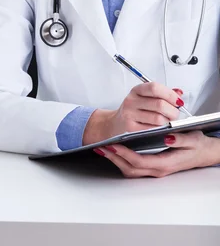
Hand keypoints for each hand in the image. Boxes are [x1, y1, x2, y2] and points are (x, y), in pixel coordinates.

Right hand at [83, 83, 184, 144]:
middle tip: (175, 115)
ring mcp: (130, 115)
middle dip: (173, 111)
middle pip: (159, 104)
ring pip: (158, 119)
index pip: (155, 88)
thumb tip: (179, 92)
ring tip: (168, 122)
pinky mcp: (131, 129)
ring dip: (168, 122)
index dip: (170, 94)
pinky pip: (152, 130)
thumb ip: (162, 95)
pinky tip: (161, 129)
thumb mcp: (145, 98)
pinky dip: (161, 130)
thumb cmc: (134, 111)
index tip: (178, 101)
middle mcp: (131, 101)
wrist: (115, 125)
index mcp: (136, 91)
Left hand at [93, 131, 219, 177]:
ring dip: (116, 161)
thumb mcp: (192, 139)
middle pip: (131, 168)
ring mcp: (155, 169)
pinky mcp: (153, 166)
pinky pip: (134, 168)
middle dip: (115, 158)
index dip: (125, 154)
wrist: (204, 153)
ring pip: (131, 170)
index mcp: (165, 162)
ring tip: (104, 149)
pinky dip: (123, 161)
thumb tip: (167, 137)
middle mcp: (158, 169)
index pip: (140, 161)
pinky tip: (116, 152)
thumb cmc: (197, 145)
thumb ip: (180, 139)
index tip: (114, 145)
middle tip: (102, 147)